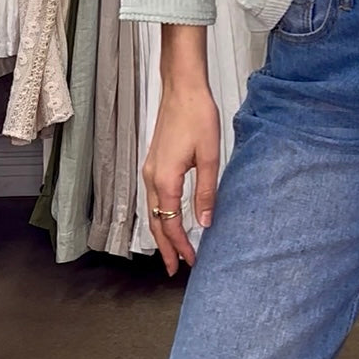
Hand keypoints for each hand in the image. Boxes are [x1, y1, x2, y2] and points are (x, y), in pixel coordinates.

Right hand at [142, 79, 220, 275]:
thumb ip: (206, 192)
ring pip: (152, 212)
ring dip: (162, 234)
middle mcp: (152, 178)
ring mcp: (149, 170)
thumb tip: (205, 222)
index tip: (192, 262)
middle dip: (165, 248)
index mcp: (165, 180)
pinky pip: (153, 199)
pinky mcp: (153, 163)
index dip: (181, 246)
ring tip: (171, 252)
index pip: (171, 224)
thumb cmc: (198, 117)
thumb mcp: (209, 156)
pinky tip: (168, 221)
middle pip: (156, 223)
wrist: (182, 89)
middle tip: (175, 269)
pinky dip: (160, 216)